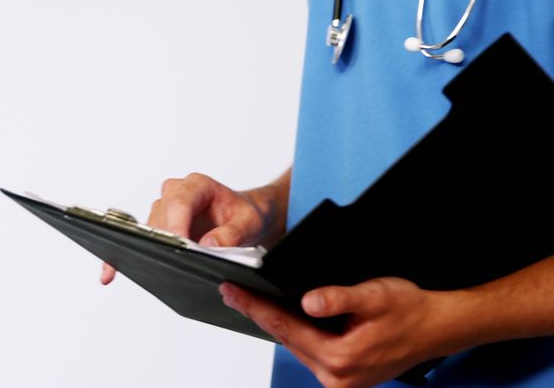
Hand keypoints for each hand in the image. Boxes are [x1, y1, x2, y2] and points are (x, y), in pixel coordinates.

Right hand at [100, 172, 286, 284]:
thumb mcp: (249, 223)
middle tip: (158, 266)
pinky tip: (111, 272)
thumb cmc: (246, 214)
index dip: (176, 224)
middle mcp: (175, 193)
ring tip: (131, 272)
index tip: (179, 246)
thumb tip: (208, 245)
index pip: (180, 202)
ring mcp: (163, 209)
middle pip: (159, 218)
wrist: (244, 216)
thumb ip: (233, 233)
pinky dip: (124, 254)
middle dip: (158, 242)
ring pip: (147, 230)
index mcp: (197, 185)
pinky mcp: (158, 226)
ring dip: (143, 250)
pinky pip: (139, 239)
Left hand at [219, 278, 464, 387]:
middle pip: (286, 338)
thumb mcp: (374, 296)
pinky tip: (285, 316)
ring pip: (296, 344)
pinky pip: (311, 349)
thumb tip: (308, 302)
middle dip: (259, 313)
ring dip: (275, 323)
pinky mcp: (345, 374)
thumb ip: (339, 298)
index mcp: (340, 358)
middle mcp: (336, 376)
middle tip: (232, 292)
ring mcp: (341, 379)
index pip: (284, 326)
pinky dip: (295, 332)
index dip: (255, 306)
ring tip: (251, 301)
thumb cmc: (411, 310)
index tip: (231, 291)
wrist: (440, 327)